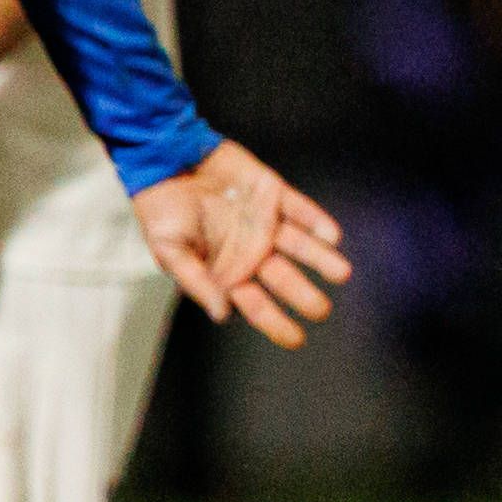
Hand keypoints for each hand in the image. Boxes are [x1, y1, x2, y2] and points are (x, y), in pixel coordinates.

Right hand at [131, 141, 352, 345]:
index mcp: (228, 271)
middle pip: (285, 280)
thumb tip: (222, 313)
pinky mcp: (273, 195)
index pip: (257, 305)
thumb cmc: (161, 210)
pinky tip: (332, 236)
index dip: (276, 324)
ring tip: (341, 273)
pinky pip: (301, 210)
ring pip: (301, 247)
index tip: (296, 339)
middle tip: (321, 311)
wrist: (166, 161)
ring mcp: (265, 223)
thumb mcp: (169, 250)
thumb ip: (196, 282)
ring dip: (322, 260)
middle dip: (305, 297)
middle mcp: (252, 251)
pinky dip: (317, 221)